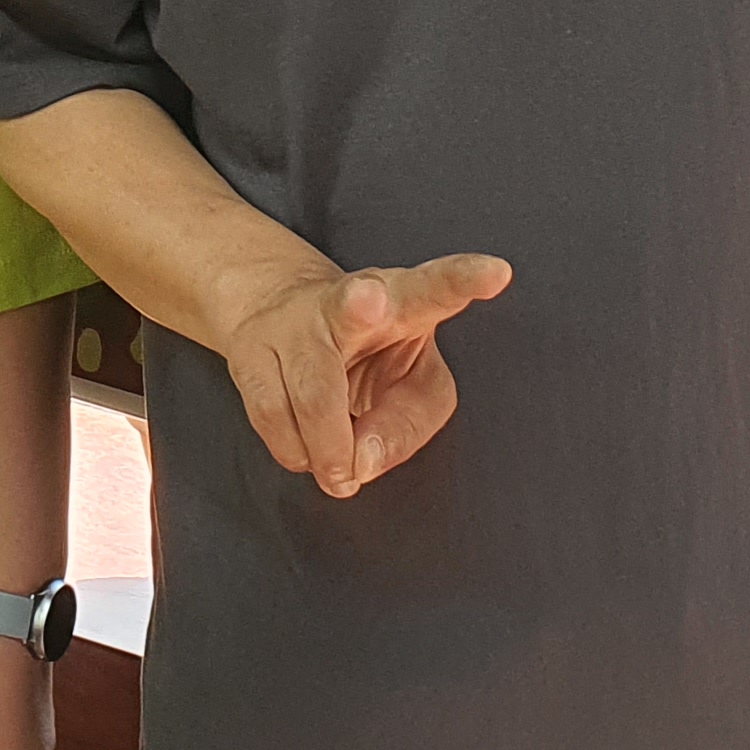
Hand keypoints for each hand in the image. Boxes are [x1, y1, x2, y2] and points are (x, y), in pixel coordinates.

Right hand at [213, 251, 511, 497]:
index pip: (437, 290)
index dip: (462, 281)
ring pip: (314, 394)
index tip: (497, 273)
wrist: (270, 308)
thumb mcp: (406, 382)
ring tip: (339, 475)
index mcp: (405, 300)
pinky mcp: (251, 350)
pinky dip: (297, 450)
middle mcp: (349, 300)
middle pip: (355, 304)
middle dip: (361, 303)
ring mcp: (295, 323)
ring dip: (329, 444)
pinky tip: (307, 448)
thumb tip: (358, 465)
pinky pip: (275, 420)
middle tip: (370, 300)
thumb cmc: (364, 353)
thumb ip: (402, 427)